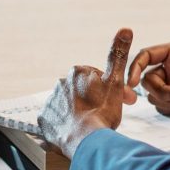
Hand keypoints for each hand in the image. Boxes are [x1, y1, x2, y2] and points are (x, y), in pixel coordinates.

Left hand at [37, 29, 135, 158]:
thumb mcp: (115, 81)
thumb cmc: (102, 111)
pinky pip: (56, 119)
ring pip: (70, 105)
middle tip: (107, 116)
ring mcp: (51, 102)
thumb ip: (118, 55)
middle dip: (95, 101)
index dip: (111, 90)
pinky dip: (66, 123)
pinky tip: (76, 130)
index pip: (97, 79)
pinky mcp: (44, 119)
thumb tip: (125, 29)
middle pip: (83, 92)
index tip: (122, 102)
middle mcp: (60, 83)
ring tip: (92, 125)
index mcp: (77, 72)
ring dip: (81, 112)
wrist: (85, 140)